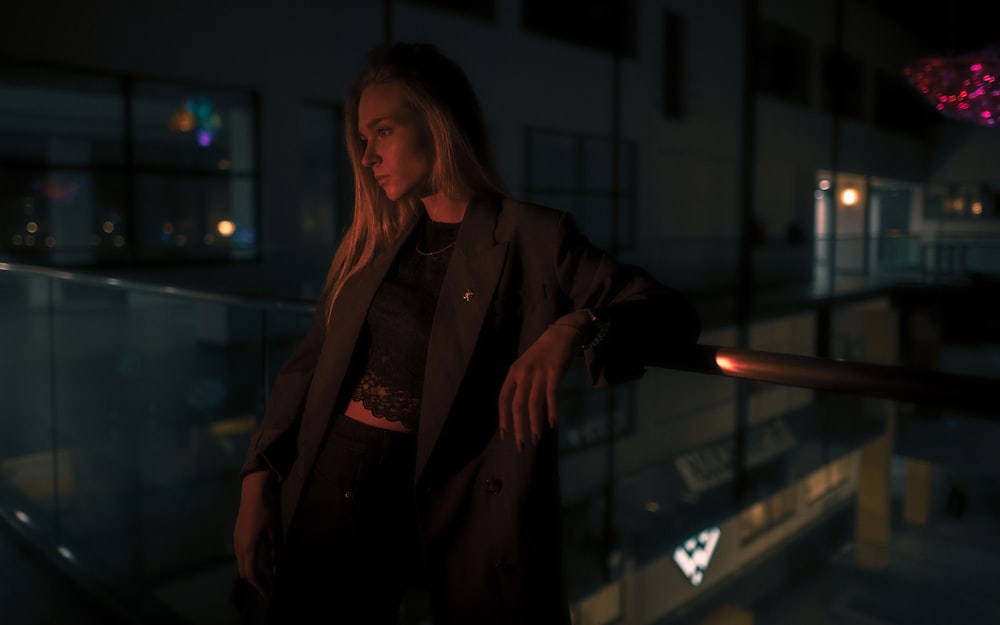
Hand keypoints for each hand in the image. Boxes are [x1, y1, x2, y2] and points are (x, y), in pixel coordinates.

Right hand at [233, 470, 276, 596]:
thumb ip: (273, 550)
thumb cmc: (265, 512)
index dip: (258, 585)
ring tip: (263, 575)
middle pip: (244, 572)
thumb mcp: (272, 532)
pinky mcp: (236, 537)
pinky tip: (258, 560)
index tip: (266, 592)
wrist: (252, 495)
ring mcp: (236, 542)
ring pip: (241, 564)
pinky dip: (248, 562)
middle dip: (254, 581)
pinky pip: (241, 555)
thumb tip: (274, 565)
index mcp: (248, 548)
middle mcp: (239, 548)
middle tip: (266, 586)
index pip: (250, 574)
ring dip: (251, 572)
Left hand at [498, 314, 585, 450]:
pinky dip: (551, 411)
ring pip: (533, 403)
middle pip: (517, 404)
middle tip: (521, 445)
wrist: (561, 334)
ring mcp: (538, 372)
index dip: (503, 418)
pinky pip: (551, 395)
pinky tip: (552, 424)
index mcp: (513, 372)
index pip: (503, 398)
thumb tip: (518, 412)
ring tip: (536, 439)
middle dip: (518, 427)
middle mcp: (523, 373)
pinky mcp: (554, 372)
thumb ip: (521, 385)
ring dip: (534, 423)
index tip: (505, 435)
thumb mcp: (526, 367)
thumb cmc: (543, 354)